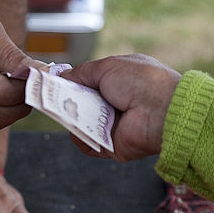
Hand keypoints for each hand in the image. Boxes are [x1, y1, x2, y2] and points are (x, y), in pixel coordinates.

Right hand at [60, 54, 181, 161]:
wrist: (162, 111)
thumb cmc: (140, 82)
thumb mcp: (107, 66)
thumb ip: (82, 72)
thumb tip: (62, 76)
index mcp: (116, 82)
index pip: (86, 85)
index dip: (69, 84)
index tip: (52, 84)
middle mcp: (113, 104)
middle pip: (79, 105)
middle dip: (65, 101)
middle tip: (53, 98)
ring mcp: (111, 126)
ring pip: (79, 124)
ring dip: (72, 118)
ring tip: (72, 111)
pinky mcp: (109, 146)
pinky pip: (86, 144)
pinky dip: (80, 138)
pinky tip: (80, 128)